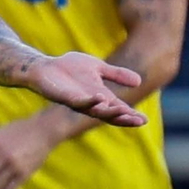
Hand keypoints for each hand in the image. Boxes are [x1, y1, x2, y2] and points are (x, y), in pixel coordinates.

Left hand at [26, 52, 144, 126]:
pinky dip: (90, 101)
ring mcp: (77, 102)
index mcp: (100, 97)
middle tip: (138, 121)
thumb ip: (116, 74)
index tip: (144, 120)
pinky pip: (79, 102)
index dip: (130, 115)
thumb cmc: (69, 68)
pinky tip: (100, 97)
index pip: (118, 109)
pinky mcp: (64, 98)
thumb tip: (139, 81)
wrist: (43, 67)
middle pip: (110, 115)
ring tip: (123, 110)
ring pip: (96, 111)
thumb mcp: (98, 67)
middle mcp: (90, 103)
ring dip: (109, 111)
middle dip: (124, 118)